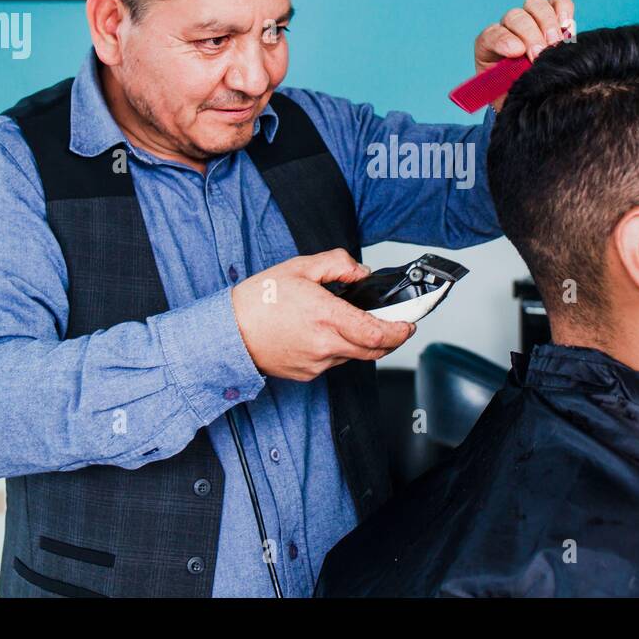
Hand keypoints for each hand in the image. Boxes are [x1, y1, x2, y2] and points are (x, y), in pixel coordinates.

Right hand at [231, 249, 415, 380]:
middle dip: (390, 338)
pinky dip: (337, 348)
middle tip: (395, 326)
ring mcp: (317, 363)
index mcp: (327, 316)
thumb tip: (361, 272)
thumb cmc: (259, 300)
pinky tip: (321, 333)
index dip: (400, 331)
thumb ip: (337, 264)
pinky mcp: (307, 374)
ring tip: (345, 321)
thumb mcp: (300, 268)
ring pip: (353, 355)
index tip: (409, 324)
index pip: (379, 333)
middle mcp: (326, 344)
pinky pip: (333, 361)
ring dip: (360, 341)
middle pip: (374, 350)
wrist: (229, 332)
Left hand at [474, 0, 574, 111]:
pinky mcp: (552, 17)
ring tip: (558, 43)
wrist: (532, 98)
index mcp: (489, 47)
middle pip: (516, 16)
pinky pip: (557, 0)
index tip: (517, 52)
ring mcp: (530, 19)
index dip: (504, 40)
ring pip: (535, 4)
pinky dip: (563, 7)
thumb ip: (512, 88)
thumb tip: (527, 82)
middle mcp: (508, 28)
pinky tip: (567, 25)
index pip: (492, 34)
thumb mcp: (508, 98)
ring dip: (547, 22)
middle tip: (541, 54)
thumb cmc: (517, 98)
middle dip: (530, 34)